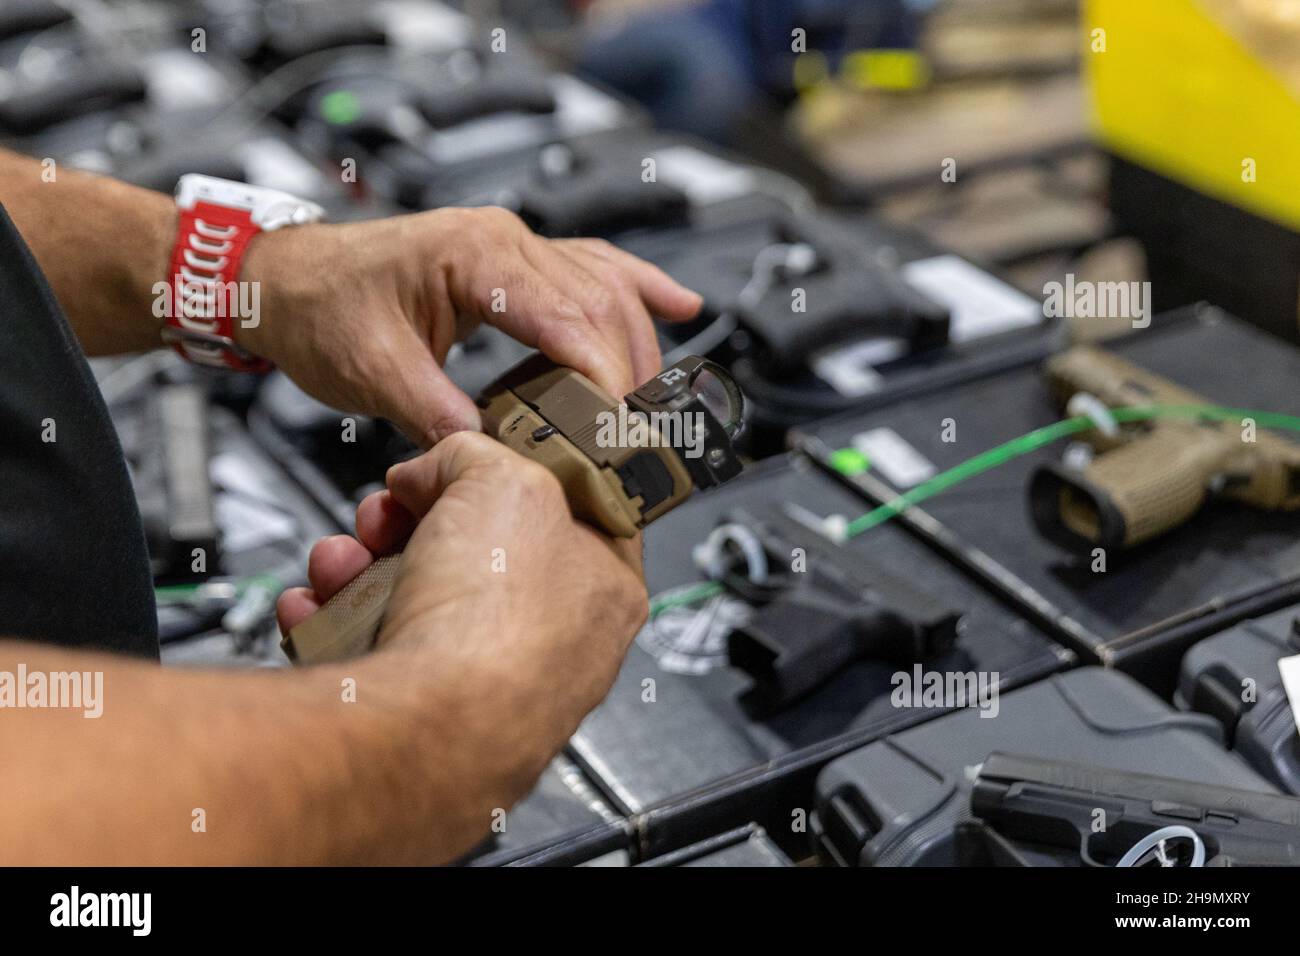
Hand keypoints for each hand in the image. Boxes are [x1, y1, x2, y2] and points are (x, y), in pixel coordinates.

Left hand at [241, 207, 701, 445]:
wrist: (289, 280)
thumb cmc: (322, 310)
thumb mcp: (372, 372)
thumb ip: (436, 413)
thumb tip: (492, 455)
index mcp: (474, 256)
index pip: (567, 316)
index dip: (602, 379)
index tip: (617, 432)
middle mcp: (506, 241)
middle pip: (602, 301)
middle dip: (630, 371)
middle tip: (640, 436)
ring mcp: (515, 248)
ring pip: (608, 286)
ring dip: (639, 344)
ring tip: (656, 403)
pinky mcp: (516, 265)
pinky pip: (594, 267)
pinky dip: (639, 288)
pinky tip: (679, 304)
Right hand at [277, 431, 647, 719]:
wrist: (425, 734)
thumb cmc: (495, 625)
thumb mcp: (503, 477)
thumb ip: (473, 454)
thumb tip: (436, 470)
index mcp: (604, 587)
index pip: (563, 514)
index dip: (505, 474)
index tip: (461, 464)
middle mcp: (554, 644)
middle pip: (473, 552)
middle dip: (410, 522)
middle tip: (387, 513)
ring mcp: (488, 685)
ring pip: (414, 599)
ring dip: (359, 568)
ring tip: (341, 561)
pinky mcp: (424, 717)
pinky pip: (372, 651)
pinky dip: (334, 623)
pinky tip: (316, 607)